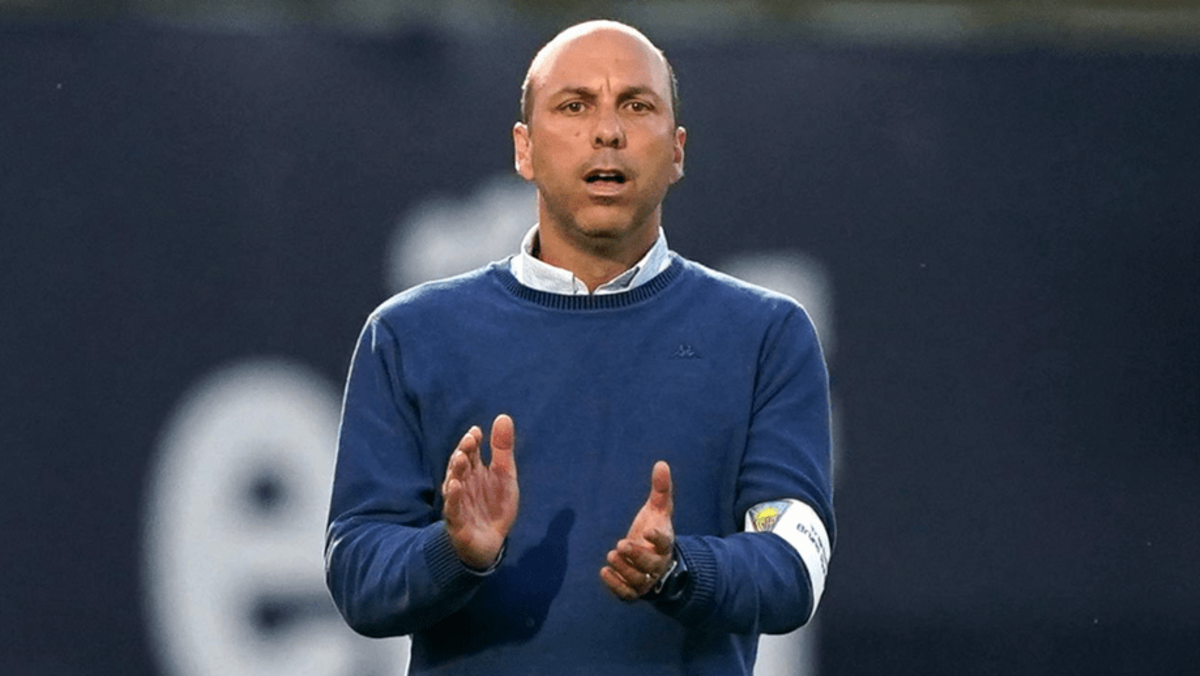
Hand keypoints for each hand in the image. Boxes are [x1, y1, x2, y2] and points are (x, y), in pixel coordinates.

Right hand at [442, 414, 518, 569]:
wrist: (489, 543)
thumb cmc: (494, 506)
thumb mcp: (504, 475)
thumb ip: (502, 449)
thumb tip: (504, 416)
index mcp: (473, 472)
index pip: (470, 452)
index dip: (472, 442)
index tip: (477, 432)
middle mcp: (463, 484)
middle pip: (460, 466)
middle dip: (463, 452)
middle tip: (469, 440)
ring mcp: (458, 503)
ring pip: (454, 484)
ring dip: (456, 471)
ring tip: (461, 457)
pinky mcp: (457, 523)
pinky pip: (453, 509)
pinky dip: (454, 498)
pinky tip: (455, 486)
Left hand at [600, 461, 674, 600]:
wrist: (655, 559)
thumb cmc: (654, 530)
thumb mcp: (658, 509)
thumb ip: (660, 489)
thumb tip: (661, 463)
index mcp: (665, 544)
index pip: (665, 542)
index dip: (658, 537)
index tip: (648, 530)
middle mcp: (657, 564)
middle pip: (651, 564)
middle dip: (636, 555)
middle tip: (620, 544)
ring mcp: (646, 579)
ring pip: (639, 581)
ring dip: (625, 569)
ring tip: (611, 554)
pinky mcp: (634, 590)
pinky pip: (627, 594)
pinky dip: (616, 586)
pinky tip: (603, 571)